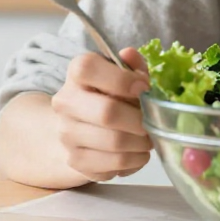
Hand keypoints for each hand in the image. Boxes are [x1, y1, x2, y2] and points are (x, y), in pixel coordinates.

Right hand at [51, 46, 152, 181]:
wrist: (81, 125)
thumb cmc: (111, 93)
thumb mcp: (124, 73)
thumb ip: (132, 64)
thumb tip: (129, 55)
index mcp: (77, 73)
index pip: (88, 68)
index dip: (121, 78)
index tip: (144, 88)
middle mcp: (66, 102)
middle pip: (107, 112)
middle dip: (139, 119)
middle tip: (153, 121)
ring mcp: (67, 134)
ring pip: (114, 142)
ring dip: (141, 142)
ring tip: (149, 138)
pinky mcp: (75, 160)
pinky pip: (113, 165)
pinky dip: (135, 160)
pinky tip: (138, 152)